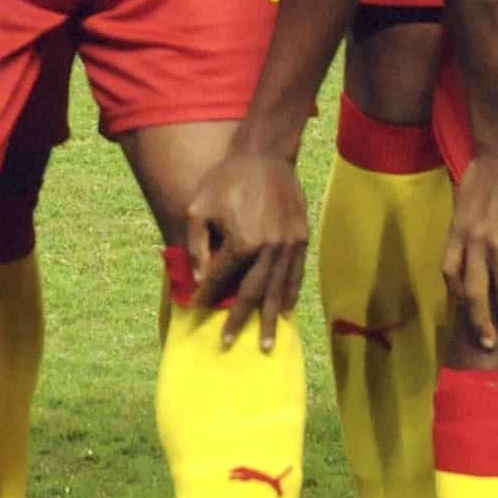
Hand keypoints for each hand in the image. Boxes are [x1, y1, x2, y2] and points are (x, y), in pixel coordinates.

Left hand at [180, 134, 310, 349]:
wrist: (265, 155)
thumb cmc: (226, 179)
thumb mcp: (199, 208)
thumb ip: (198, 247)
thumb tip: (202, 281)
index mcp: (242, 242)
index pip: (222, 278)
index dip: (207, 295)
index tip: (196, 310)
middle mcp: (269, 249)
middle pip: (253, 293)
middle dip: (241, 320)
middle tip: (230, 343)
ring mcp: (289, 245)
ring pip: (279, 289)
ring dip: (272, 317)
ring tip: (268, 343)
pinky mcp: (301, 237)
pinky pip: (296, 273)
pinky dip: (291, 293)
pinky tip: (287, 309)